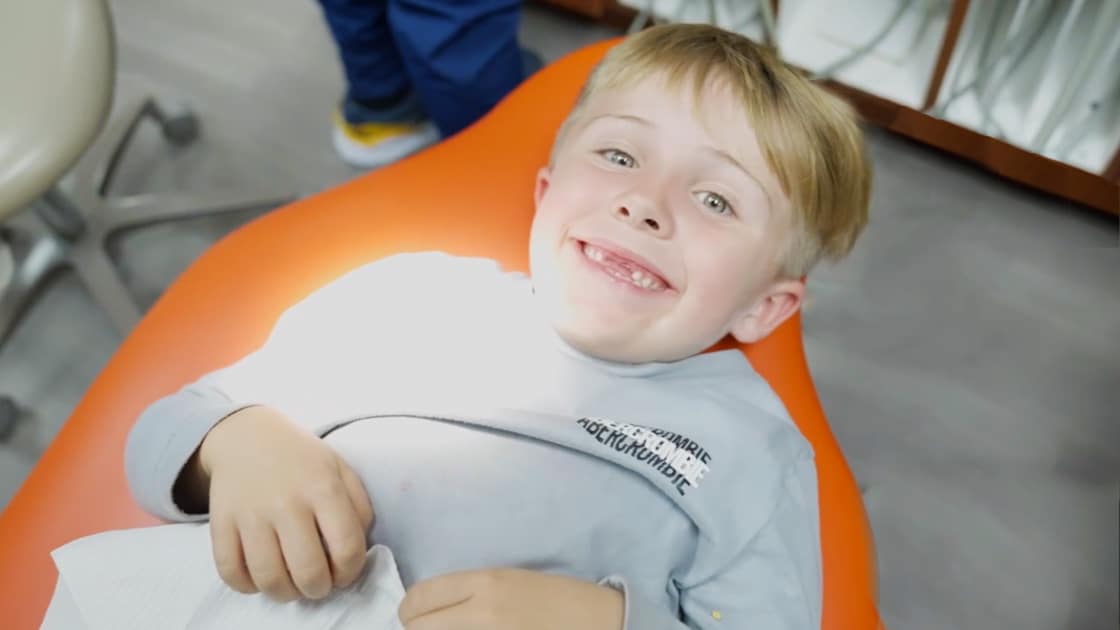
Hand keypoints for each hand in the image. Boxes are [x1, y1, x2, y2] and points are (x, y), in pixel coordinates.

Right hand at [199, 406, 374, 601]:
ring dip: (285, 593)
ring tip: (291, 585)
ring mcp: (250, 514)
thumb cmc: (302, 459)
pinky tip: (260, 577)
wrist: (248, 436)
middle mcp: (286, 502)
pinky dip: (247, 586)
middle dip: (318, 589)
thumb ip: (358, 508)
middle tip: (318, 583)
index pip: (347, 549)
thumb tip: (358, 551)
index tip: (343, 573)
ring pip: (269, 578)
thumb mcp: (341, 470)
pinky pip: (230, 572)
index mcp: (323, 488)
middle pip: (307, 571)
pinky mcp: (220, 522)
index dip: (350, 572)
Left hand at [398, 568, 623, 629]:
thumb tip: (428, 607)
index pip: (421, 597)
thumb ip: (469, 590)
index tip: (411, 615)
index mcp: (486, 582)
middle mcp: (482, 611)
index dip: (408, 609)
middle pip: (418, 627)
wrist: (595, 622)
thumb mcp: (510, 580)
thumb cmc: (554, 598)